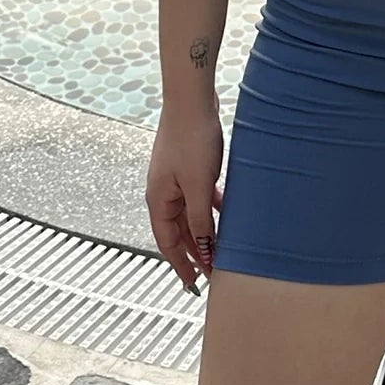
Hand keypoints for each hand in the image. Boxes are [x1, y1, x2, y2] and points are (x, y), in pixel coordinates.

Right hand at [146, 97, 223, 290]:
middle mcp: (163, 192)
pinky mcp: (189, 167)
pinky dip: (211, 209)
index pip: (167, 242)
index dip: (180, 264)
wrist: (192, 100)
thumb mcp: (198, 186)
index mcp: (158, 200)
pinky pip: (198, 197)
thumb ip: (200, 220)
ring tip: (222, 248)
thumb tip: (203, 249)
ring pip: (190, 214)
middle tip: (213, 272)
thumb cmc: (191, 139)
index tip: (193, 284)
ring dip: (204, 232)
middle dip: (195, 252)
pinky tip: (226, 213)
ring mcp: (175, 179)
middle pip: (179, 231)